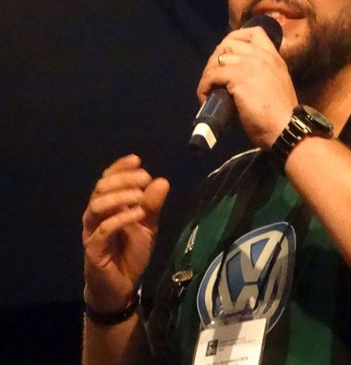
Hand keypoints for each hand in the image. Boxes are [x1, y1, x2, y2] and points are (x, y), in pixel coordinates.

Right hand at [82, 154, 169, 311]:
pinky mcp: (93, 249)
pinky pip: (103, 230)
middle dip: (123, 179)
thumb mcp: (148, 226)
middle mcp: (96, 215)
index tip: (137, 160)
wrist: (121, 287)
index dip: (119, 167)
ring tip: (140, 196)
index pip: (107, 179)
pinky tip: (138, 214)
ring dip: (119, 196)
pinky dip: (120, 218)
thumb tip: (162, 180)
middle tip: (144, 177)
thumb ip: (153, 205)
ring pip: (96, 206)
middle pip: (101, 188)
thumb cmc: (131, 253)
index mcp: (108, 206)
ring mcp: (92, 231)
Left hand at [197, 26, 297, 148]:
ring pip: (217, 58)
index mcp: (274, 58)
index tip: (228, 54)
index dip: (236, 38)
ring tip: (209, 90)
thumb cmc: (281, 116)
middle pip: (229, 43)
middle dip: (216, 58)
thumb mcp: (277, 86)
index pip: (254, 32)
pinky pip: (211, 75)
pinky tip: (205, 97)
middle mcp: (262, 56)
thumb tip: (240, 79)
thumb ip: (263, 75)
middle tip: (214, 77)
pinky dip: (204, 87)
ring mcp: (250, 65)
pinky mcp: (238, 77)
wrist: (285, 128)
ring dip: (209, 74)